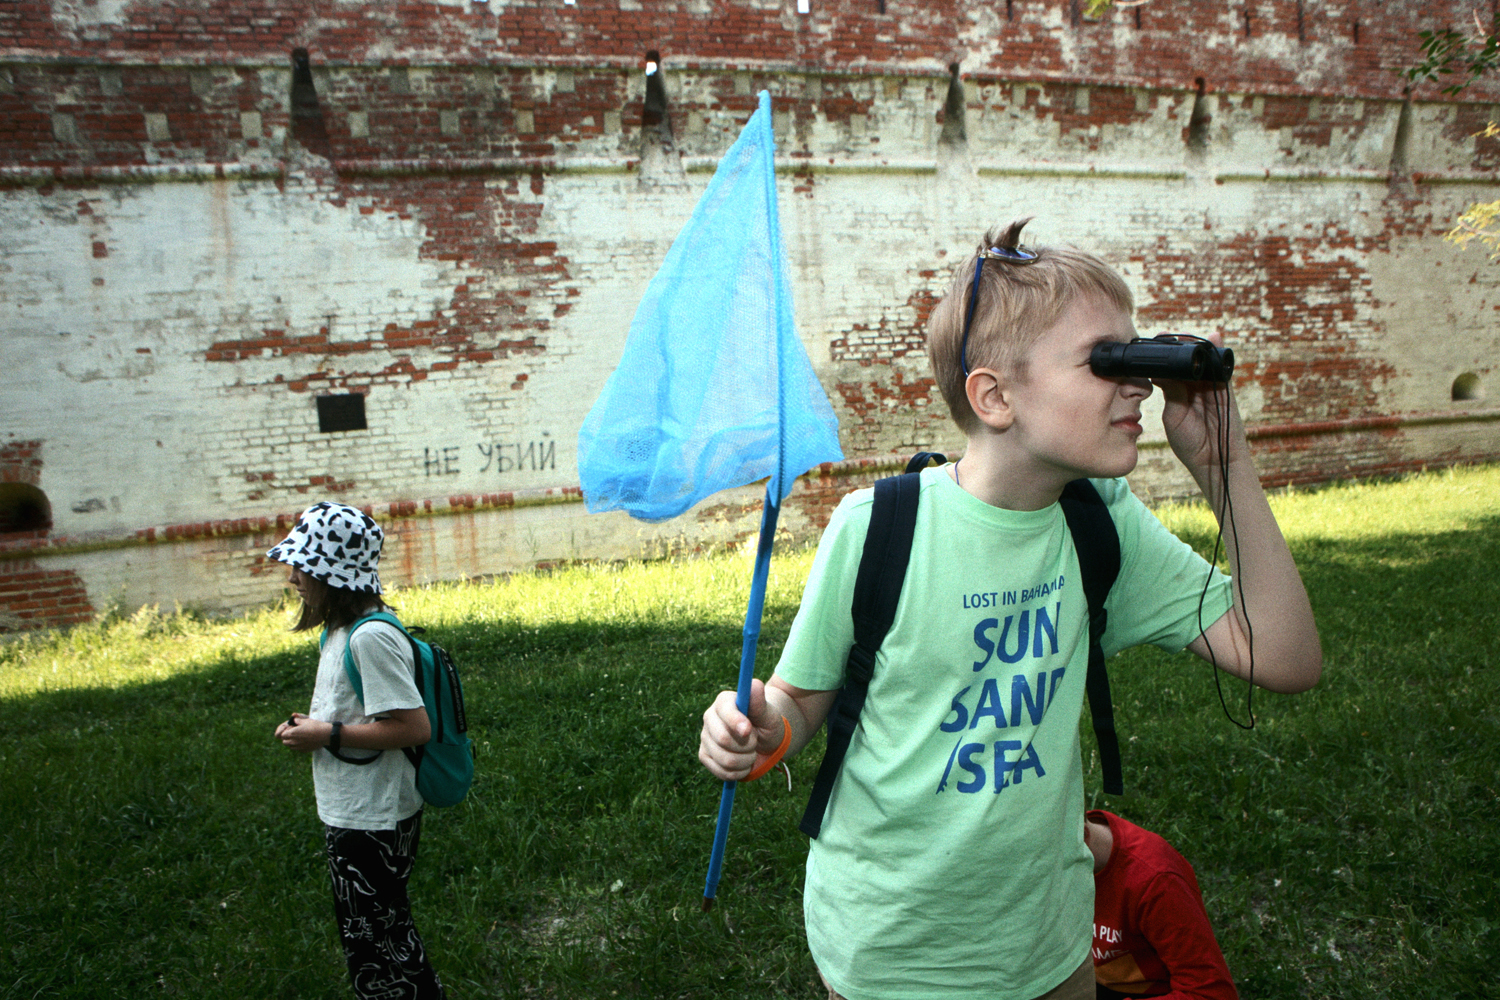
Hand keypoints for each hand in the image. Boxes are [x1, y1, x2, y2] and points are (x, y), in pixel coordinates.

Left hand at [276, 713, 330, 752]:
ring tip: (300, 736)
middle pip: (284, 742)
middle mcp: (294, 742)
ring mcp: (299, 747)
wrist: (326, 734)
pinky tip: (305, 740)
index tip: (292, 728)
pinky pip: (298, 749)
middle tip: (294, 732)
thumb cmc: (315, 726)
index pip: (282, 735)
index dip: (286, 731)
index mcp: (292, 733)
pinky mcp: (304, 750)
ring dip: (292, 742)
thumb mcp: (306, 720)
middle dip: (287, 737)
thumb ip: (297, 720)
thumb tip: (294, 719)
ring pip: (290, 746)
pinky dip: (298, 745)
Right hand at [698, 679, 783, 781]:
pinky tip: (744, 763)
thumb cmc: (766, 723)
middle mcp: (709, 718)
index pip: (724, 711)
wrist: (763, 741)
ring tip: (751, 752)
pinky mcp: (704, 756)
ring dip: (746, 760)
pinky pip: (722, 772)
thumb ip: (759, 701)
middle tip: (755, 741)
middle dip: (747, 745)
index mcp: (724, 701)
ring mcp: (705, 738)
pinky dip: (739, 772)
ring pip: (725, 759)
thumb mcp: (768, 713)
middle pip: (723, 739)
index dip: (736, 723)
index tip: (749, 730)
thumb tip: (754, 684)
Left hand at [1155, 333, 1246, 486]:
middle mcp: (1195, 386)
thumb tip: (1161, 370)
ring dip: (1195, 346)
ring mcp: (1211, 386)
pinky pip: (1222, 368)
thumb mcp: (1175, 415)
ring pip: (1203, 361)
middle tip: (1164, 336)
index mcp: (1178, 391)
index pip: (1169, 368)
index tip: (1149, 345)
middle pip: (1186, 360)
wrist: (1212, 460)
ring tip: (1183, 336)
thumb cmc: (1190, 442)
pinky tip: (1214, 338)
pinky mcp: (1225, 389)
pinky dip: (1218, 353)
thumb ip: (1172, 391)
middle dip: (1177, 347)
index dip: (1161, 357)